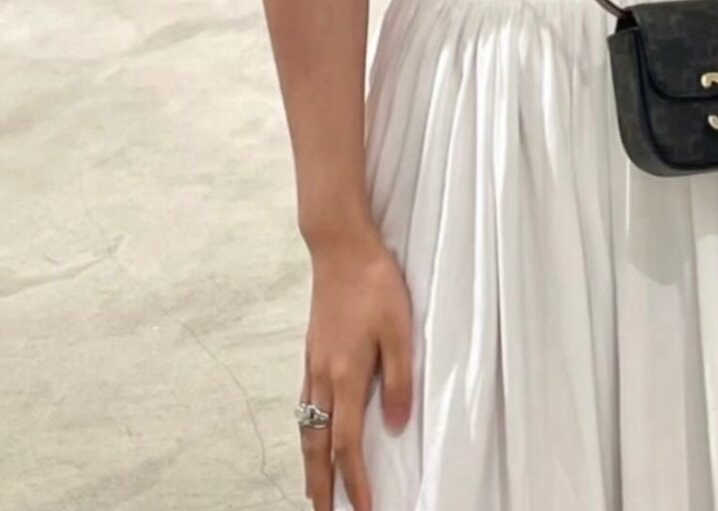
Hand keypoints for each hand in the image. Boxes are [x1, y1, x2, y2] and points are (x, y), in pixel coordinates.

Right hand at [300, 230, 412, 510]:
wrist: (340, 247)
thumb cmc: (375, 284)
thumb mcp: (399, 330)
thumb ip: (398, 380)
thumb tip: (395, 427)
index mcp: (346, 375)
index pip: (347, 443)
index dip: (354, 480)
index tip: (364, 509)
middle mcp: (323, 376)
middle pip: (317, 445)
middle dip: (320, 484)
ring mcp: (313, 363)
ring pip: (305, 427)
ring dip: (309, 462)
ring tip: (313, 488)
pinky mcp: (312, 350)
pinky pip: (304, 405)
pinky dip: (305, 432)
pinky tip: (311, 434)